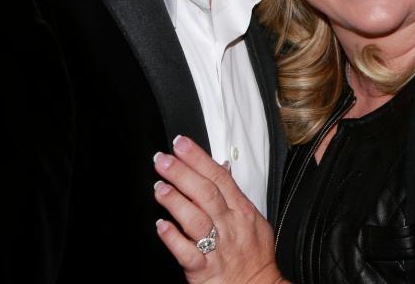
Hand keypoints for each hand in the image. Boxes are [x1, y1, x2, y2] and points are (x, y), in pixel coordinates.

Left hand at [153, 135, 288, 283]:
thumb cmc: (255, 256)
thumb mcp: (253, 219)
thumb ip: (234, 192)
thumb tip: (222, 166)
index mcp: (241, 210)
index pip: (218, 177)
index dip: (198, 158)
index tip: (181, 144)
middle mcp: (229, 226)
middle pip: (206, 193)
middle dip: (182, 173)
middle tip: (162, 159)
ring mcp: (218, 248)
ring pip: (196, 220)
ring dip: (176, 201)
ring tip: (159, 187)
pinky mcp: (205, 270)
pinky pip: (188, 254)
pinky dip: (173, 239)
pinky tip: (161, 226)